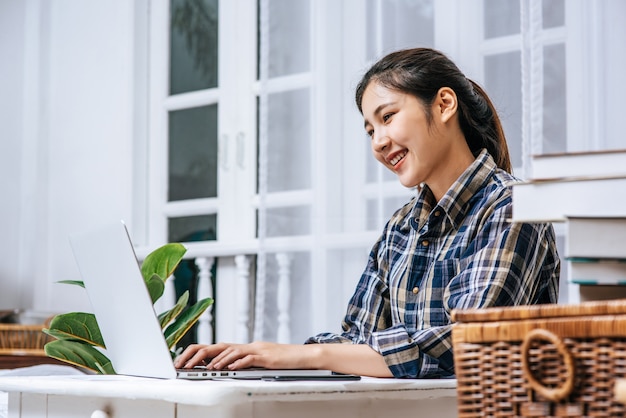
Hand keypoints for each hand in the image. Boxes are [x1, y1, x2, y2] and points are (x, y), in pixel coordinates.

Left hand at [173, 341, 313, 370]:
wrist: (301, 355)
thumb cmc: (281, 359)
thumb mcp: (257, 360)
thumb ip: (242, 361)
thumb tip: (224, 366)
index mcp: (243, 347)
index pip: (216, 347)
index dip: (198, 352)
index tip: (184, 360)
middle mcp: (247, 346)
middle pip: (218, 347)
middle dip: (200, 355)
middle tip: (186, 364)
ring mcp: (256, 350)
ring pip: (232, 352)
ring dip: (217, 360)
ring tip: (206, 368)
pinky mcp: (266, 357)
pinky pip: (250, 358)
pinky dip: (239, 362)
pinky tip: (231, 368)